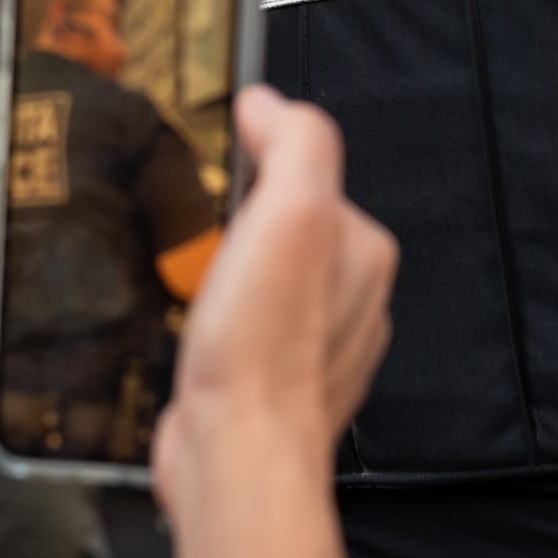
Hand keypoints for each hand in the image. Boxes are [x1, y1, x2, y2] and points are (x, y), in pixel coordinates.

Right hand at [156, 88, 394, 512]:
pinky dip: (215, 326)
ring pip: (264, 284)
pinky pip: (243, 333)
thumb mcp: (288, 211)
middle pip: (285, 228)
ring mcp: (317, 350)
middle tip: (199, 235)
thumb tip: (270, 103)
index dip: (258, 163)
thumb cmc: (262, 343)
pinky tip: (194, 333)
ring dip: (225, 278)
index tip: (218, 169)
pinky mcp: (275, 388)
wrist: (235, 453)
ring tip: (193, 284)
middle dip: (239, 226)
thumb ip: (294, 144)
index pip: (311, 175)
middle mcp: (354, 302)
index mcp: (364, 251)